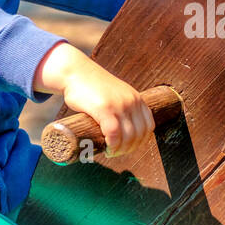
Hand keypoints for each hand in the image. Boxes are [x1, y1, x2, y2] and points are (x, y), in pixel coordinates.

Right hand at [35, 42, 154, 157]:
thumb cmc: (92, 87)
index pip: (149, 126)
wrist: (75, 72)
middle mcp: (132, 101)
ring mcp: (119, 104)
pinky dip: (112, 145)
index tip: (129, 147)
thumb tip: (124, 129)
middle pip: (139, 134)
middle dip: (129, 148)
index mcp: (137, 98)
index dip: (141, 141)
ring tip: (111, 152)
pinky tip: (107, 148)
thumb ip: (123, 107)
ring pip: (128, 136)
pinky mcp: (104, 108)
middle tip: (117, 152)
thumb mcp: (116, 94)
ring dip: (121, 149)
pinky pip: (114, 133)